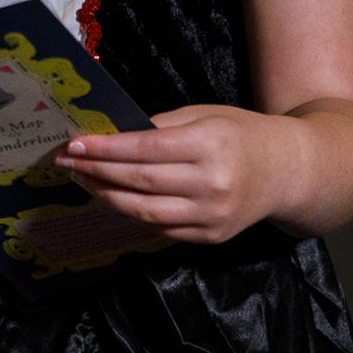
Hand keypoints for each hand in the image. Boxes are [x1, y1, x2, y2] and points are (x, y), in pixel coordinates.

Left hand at [54, 104, 292, 243]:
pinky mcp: (210, 237)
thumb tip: (112, 133)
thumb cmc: (239, 133)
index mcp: (209, 145)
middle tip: (66, 161)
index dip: (106, 149)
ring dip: (106, 196)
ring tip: (82, 179)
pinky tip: (112, 197)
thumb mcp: (203, 115)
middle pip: (140, 182)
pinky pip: (160, 227)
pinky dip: (131, 213)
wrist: (286, 172)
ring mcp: (211, 217)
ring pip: (145, 211)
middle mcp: (211, 184)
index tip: (75, 143)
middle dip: (97, 171)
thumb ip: (160, 125)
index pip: (146, 149)